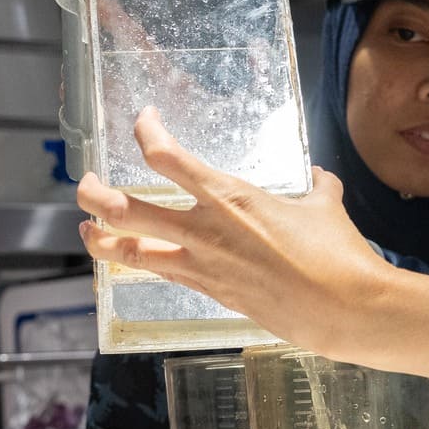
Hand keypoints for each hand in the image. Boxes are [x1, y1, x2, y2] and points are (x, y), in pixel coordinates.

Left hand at [75, 108, 399, 360]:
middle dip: (95, 195)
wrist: (342, 309)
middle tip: (86, 185)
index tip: (144, 119)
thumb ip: (315, 187)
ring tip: (88, 230)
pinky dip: (144, 264)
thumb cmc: (337, 253)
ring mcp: (202, 266)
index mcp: (229, 196)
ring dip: (100, 241)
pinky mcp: (210, 293)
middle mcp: (204, 230)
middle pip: (125, 210)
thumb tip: (319, 179)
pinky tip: (136, 260)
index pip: (166, 156)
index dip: (146, 131)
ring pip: (130, 253)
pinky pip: (164, 274)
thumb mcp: (325, 204)